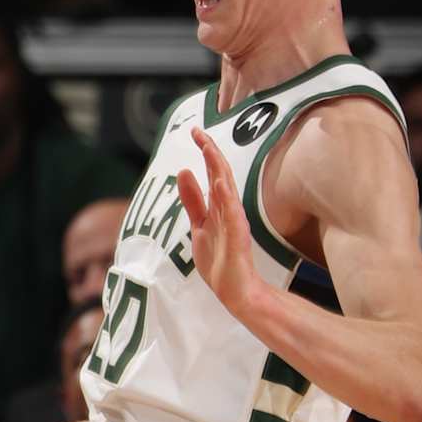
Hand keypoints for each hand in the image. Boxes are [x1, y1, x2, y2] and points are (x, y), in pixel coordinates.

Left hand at [177, 131, 258, 321]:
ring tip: (209, 148)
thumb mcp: (199, 224)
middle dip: (209, 152)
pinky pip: (232, 216)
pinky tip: (221, 184)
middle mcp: (228, 210)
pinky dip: (227, 200)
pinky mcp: (238, 238)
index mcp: (219, 206)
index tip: (194, 131)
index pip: (213, 172)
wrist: (236, 290)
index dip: (205, 151)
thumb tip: (184, 172)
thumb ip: (193, 200)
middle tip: (198, 131)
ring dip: (218, 169)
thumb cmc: (220, 260)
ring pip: (227, 190)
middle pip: (220, 174)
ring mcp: (234, 223)